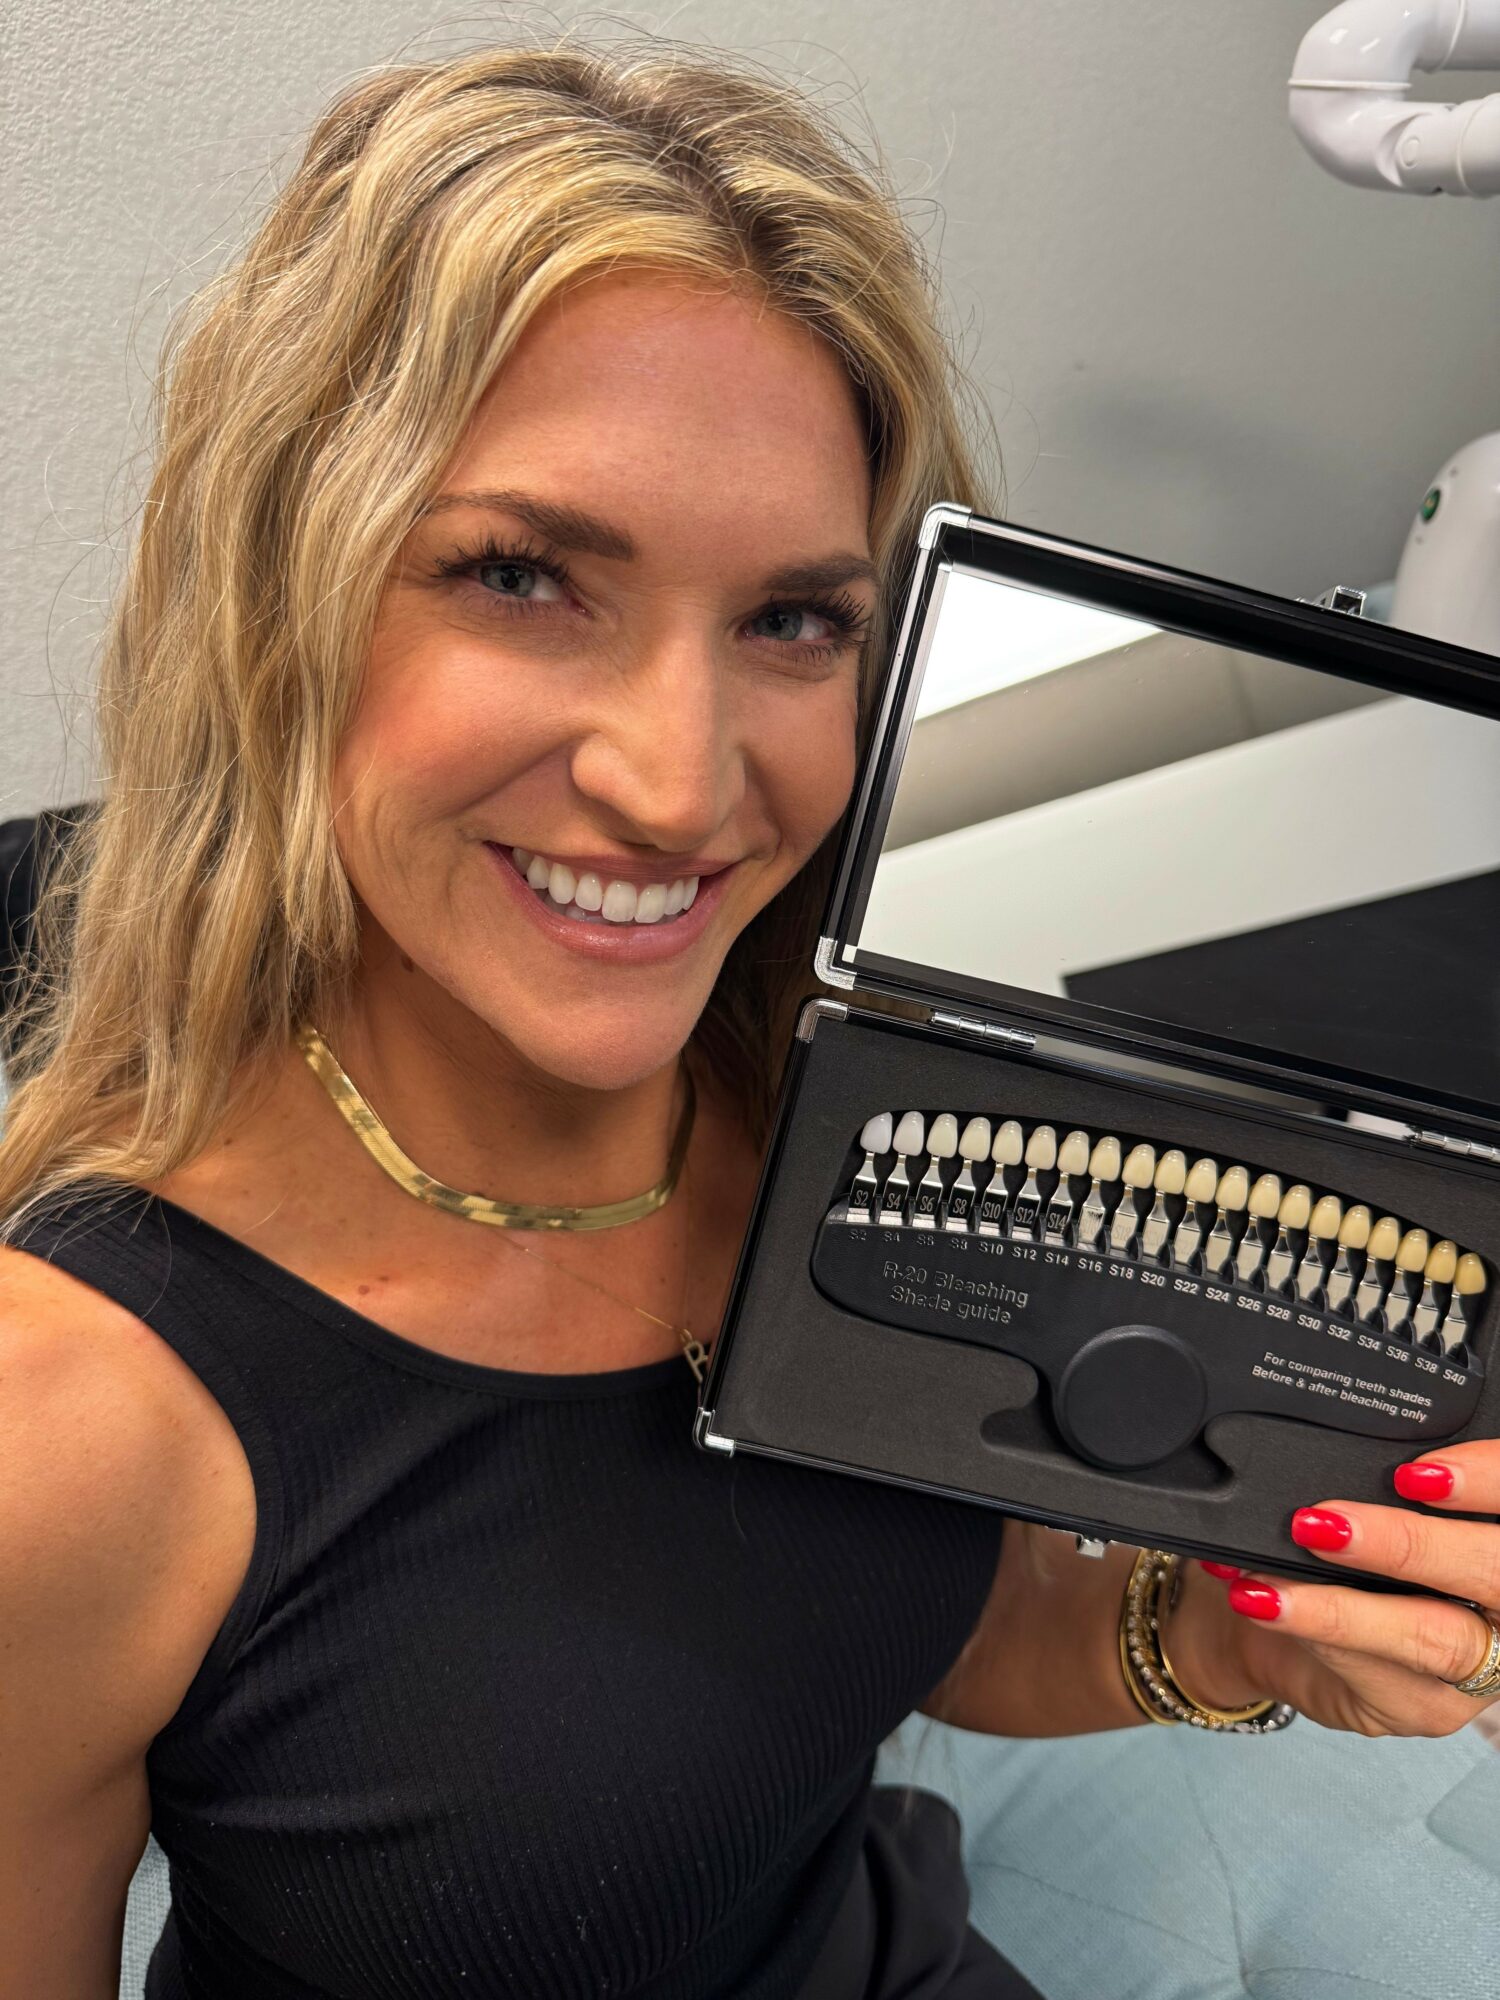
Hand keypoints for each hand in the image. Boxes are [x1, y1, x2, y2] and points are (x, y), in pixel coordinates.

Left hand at [1173, 1442, 1499, 1736]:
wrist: (1286, 1626)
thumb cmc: (1341, 1552)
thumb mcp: (1364, 1502)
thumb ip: (1376, 1484)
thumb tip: (1325, 1455)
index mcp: (1497, 1534)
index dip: (1486, 1479)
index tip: (1416, 1472)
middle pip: (1494, 1574)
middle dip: (1410, 1543)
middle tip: (1325, 1524)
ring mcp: (1477, 1665)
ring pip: (1436, 1638)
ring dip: (1347, 1607)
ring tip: (1271, 1581)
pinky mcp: (1428, 1707)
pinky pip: (1381, 1675)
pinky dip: (1318, 1635)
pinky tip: (1268, 1608)